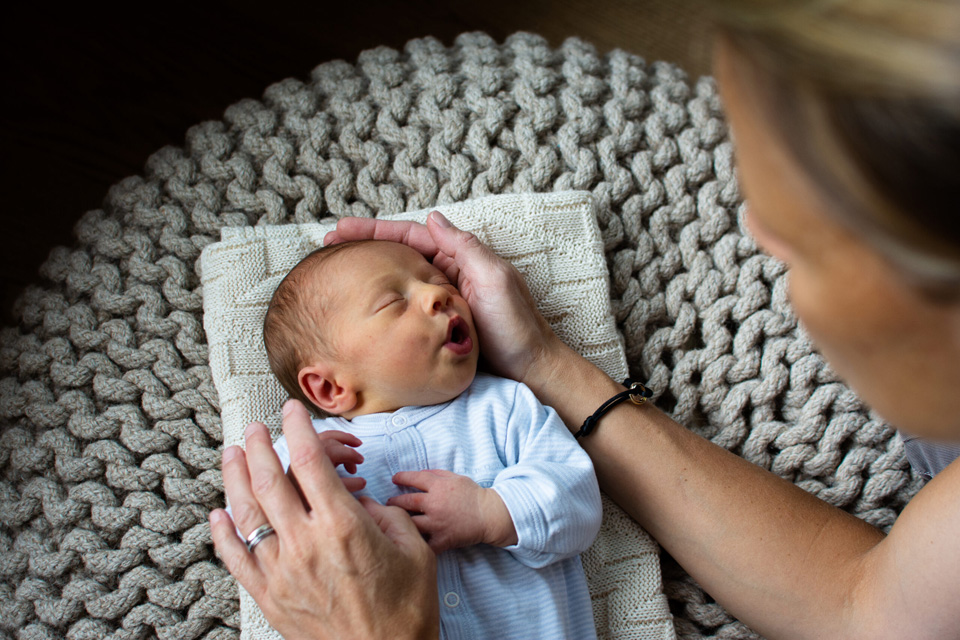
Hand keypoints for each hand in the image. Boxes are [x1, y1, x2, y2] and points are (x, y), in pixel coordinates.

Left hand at [210, 400, 438, 639]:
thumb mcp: (413, 548)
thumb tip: (359, 502)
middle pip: (269, 478)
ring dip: (234, 477)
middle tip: (256, 428)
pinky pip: (236, 557)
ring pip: (246, 512)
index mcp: (342, 525)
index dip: (297, 428)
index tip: (292, 411)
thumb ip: (384, 514)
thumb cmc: (406, 607)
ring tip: (231, 454)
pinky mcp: (269, 596)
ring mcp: (281, 571)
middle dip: (259, 445)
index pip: (308, 460)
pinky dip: (223, 532)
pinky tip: (219, 514)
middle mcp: (304, 542)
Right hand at [325, 212, 561, 384]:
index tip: (341, 229)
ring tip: (334, 271)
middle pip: (396, 255)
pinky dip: (380, 303)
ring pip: (396, 281)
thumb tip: (433, 217)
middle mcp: (446, 276)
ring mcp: (438, 303)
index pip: (410, 236)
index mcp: (458, 259)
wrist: (529, 370)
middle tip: (326, 245)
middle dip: (362, 247)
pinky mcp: (435, 327)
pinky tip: (361, 306)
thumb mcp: (495, 279)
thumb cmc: (517, 326)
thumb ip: (466, 248)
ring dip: (367, 274)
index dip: (374, 231)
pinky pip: (402, 309)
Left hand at [387, 469, 517, 553]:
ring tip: (394, 522)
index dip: (401, 477)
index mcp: (438, 487)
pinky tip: (408, 542)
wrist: (489, 515)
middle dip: (393, 502)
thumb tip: (419, 474)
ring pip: (410, 523)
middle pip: (405, 502)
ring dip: (400, 522)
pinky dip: (416, 544)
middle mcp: (434, 504)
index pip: (413, 478)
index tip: (394, 479)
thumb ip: (436, 474)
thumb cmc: (473, 494)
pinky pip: (424, 545)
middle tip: (388, 503)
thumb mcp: (456, 477)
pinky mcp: (442, 539)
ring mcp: (437, 523)